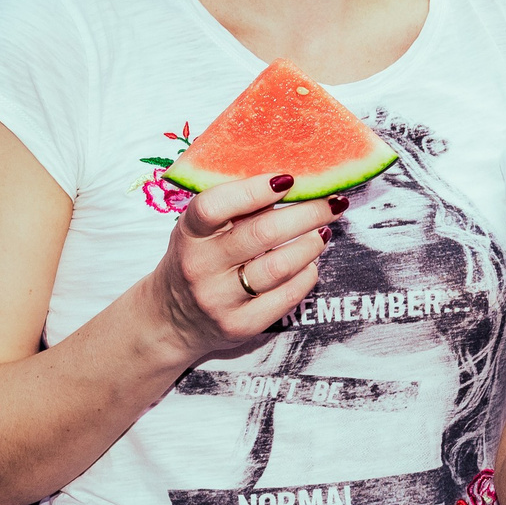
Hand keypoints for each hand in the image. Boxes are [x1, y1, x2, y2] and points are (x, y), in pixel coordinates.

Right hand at [149, 174, 344, 358]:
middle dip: (307, 213)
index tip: (288, 179)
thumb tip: (292, 181)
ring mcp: (219, 299)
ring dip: (312, 244)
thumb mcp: (202, 230)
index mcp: (189, 233)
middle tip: (332, 202)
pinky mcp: (241, 324)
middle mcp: (200, 266)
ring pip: (281, 266)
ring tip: (323, 231)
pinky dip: (307, 274)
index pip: (214, 206)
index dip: (254, 189)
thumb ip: (237, 206)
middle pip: (263, 234)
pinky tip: (310, 263)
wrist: (173, 318)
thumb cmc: (199, 259)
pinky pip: (288, 295)